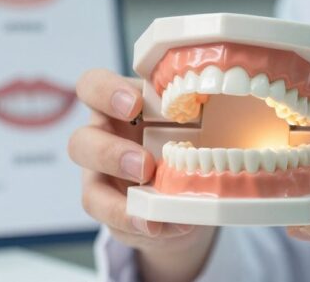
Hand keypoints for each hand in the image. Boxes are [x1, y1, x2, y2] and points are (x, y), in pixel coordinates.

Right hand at [68, 69, 216, 281]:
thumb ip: (200, 115)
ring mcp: (98, 172)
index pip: (93, 86)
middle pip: (80, 138)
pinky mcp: (104, 203)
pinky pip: (104, 211)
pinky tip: (157, 223)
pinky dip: (132, 217)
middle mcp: (103, 135)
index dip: (106, 92)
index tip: (136, 104)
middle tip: (145, 164)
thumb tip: (229, 112)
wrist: (181, 199)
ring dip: (117, 185)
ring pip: (87, 184)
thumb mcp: (196, 125)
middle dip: (111, 152)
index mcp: (122, 104)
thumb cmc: (187, 145)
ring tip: (149, 188)